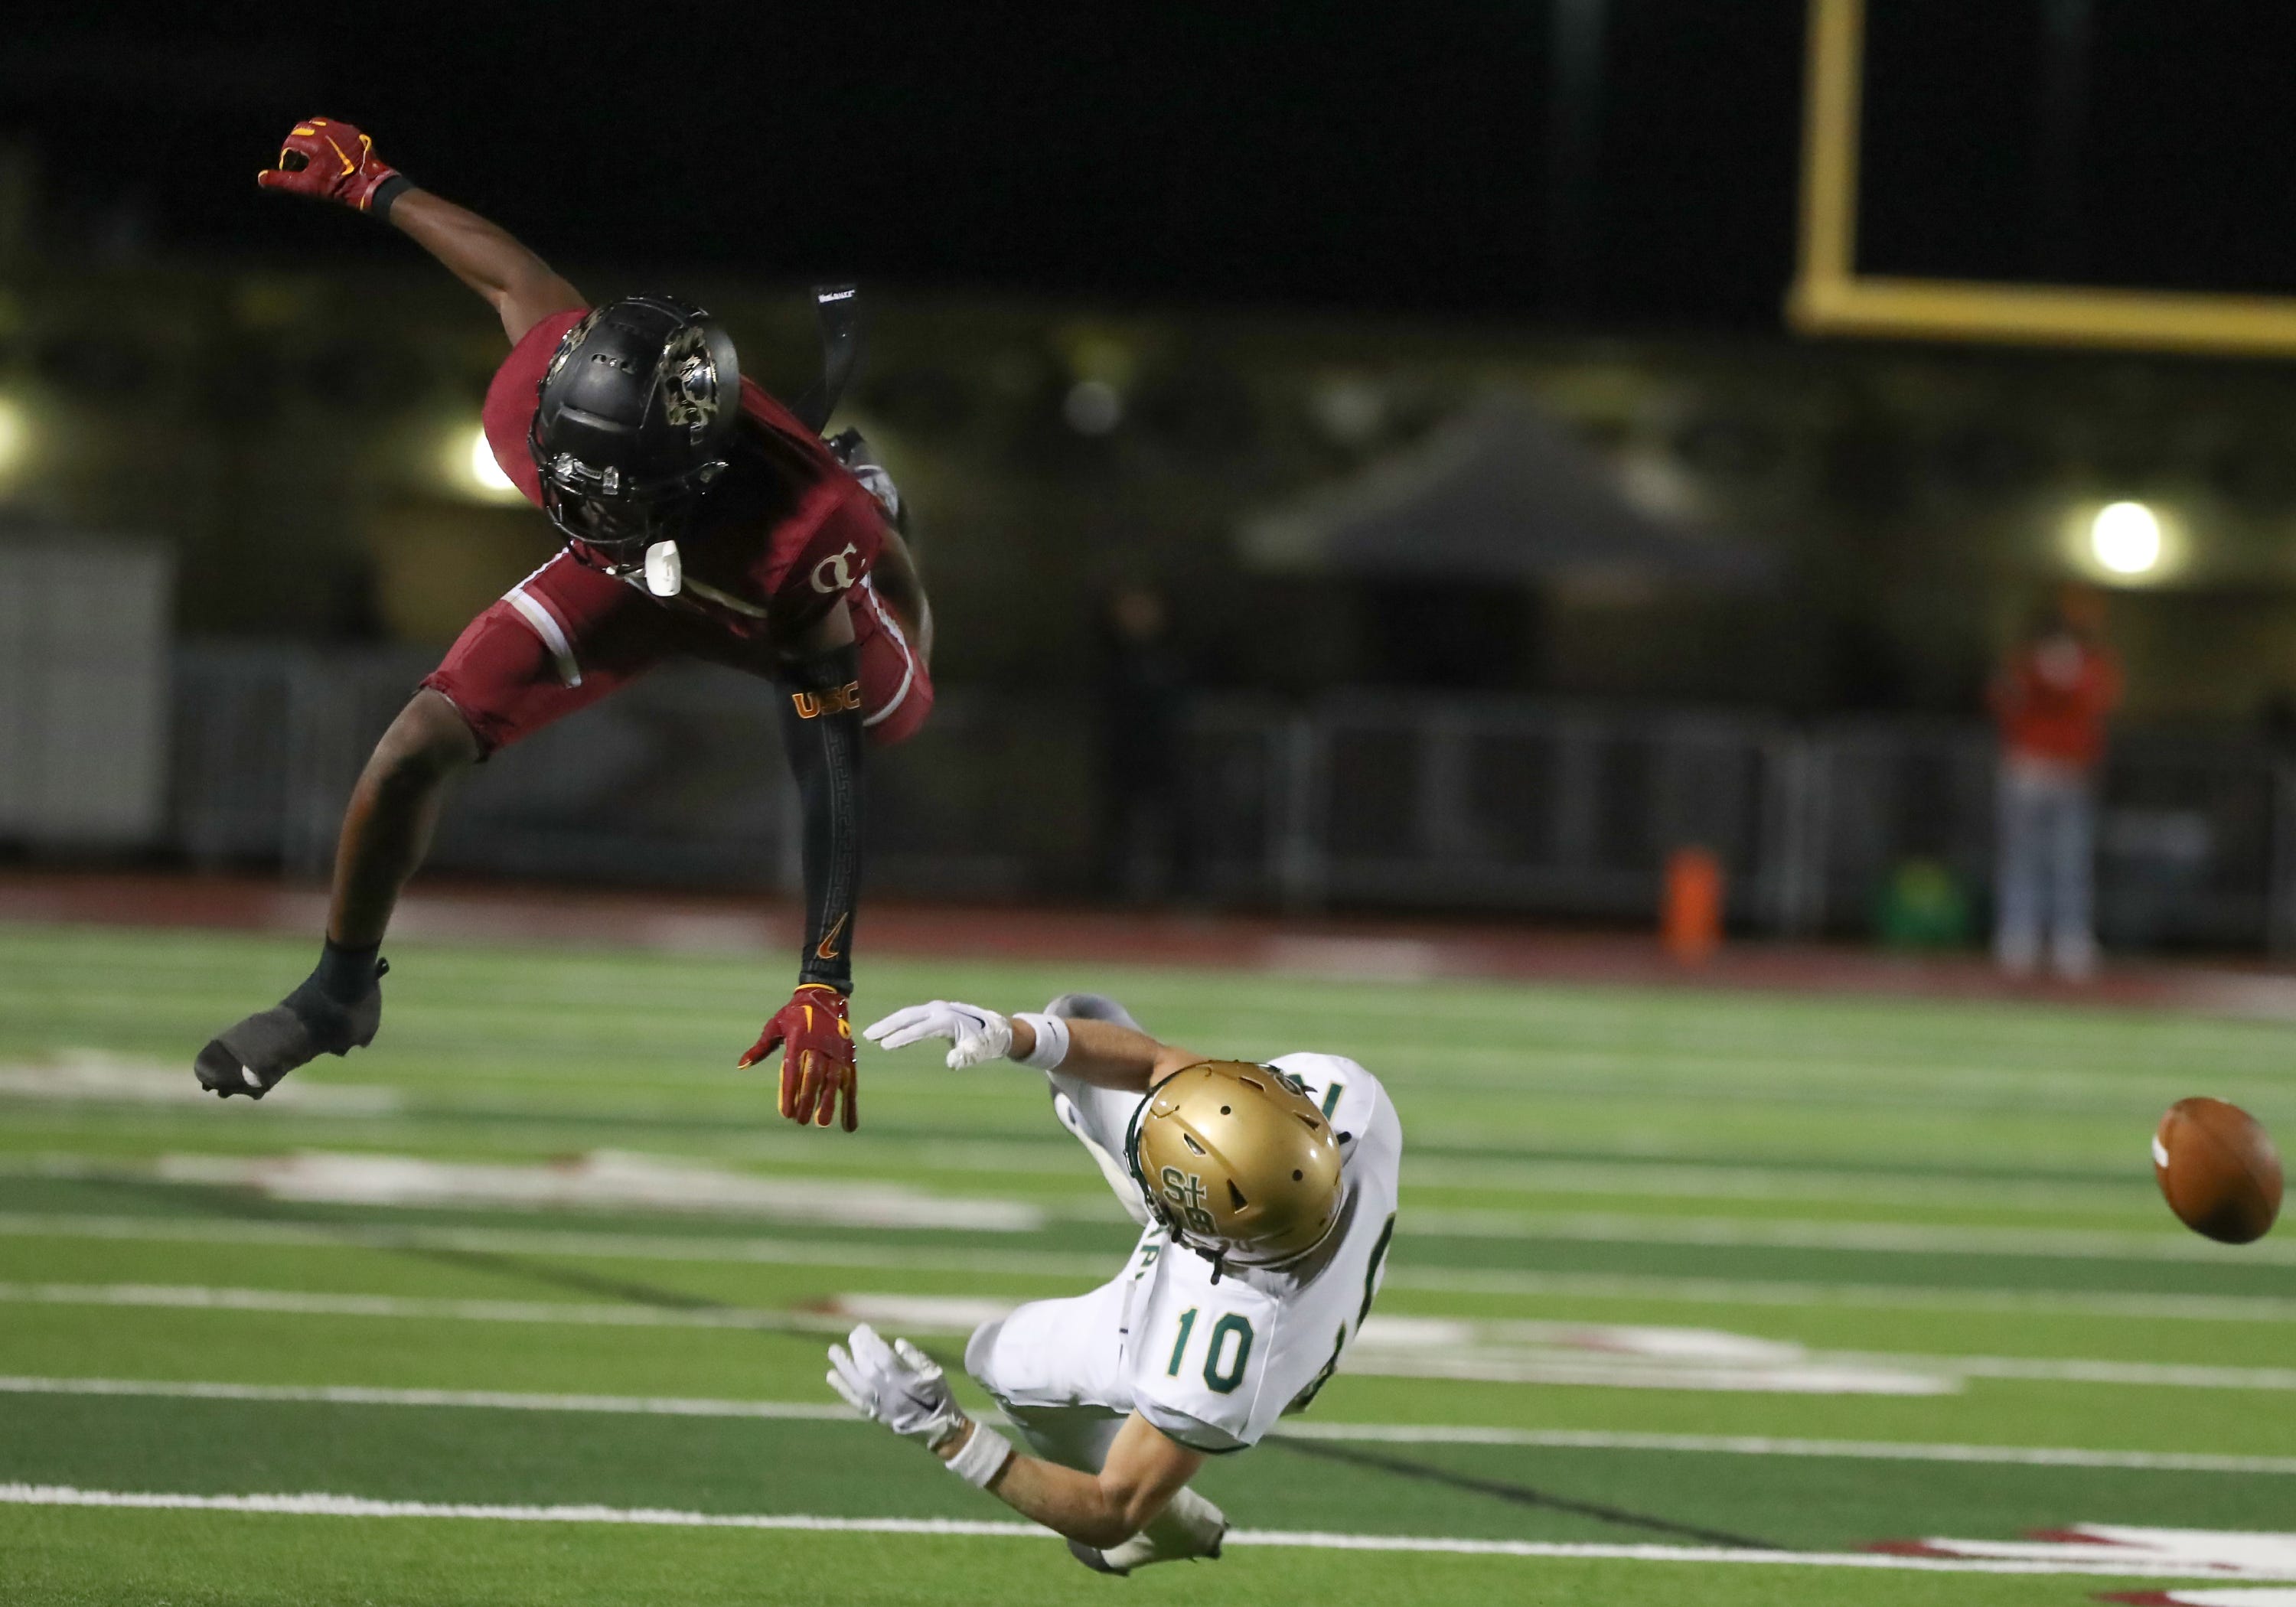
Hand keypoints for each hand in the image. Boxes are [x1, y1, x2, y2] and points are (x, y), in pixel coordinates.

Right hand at [255, 117, 401, 211]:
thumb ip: (283, 180)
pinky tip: (330, 150)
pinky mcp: (353, 131)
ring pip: (318, 123)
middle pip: (303, 127)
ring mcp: (342, 129)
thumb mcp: (307, 185)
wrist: (370, 186)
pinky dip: (328, 134)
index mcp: (315, 142)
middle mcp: (328, 130)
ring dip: (312, 134)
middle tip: (301, 157)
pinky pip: (335, 127)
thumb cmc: (338, 187)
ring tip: (314, 152)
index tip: (292, 165)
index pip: (291, 141)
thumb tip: (260, 178)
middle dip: (298, 140)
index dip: (288, 153)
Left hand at [741, 984, 856, 1129]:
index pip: (793, 1070)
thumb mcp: (775, 1025)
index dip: (789, 1092)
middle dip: (807, 1101)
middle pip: (813, 1078)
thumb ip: (761, 1047)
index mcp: (799, 1038)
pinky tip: (848, 1124)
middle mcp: (820, 1046)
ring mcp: (836, 1052)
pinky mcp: (848, 1057)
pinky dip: (850, 1104)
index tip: (785, 1113)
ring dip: (829, 1103)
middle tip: (801, 1122)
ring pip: (833, 1081)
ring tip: (822, 1123)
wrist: (825, 995)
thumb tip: (742, 1066)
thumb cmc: (795, 1013)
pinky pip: (851, 1083)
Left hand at [826, 1325, 970, 1449]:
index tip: (864, 1329)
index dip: (872, 1343)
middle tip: (852, 1334)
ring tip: (833, 1351)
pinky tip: (831, 1375)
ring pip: (857, 1384)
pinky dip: (842, 1388)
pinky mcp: (876, 1416)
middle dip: (858, 1350)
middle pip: (868, 1369)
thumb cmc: (940, 1398)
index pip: (883, 1358)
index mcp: (907, 1382)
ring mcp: (881, 1407)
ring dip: (844, 1366)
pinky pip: (855, 1401)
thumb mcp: (936, 1375)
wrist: (940, 1431)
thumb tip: (897, 1343)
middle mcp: (890, 1395)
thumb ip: (917, 1358)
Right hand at [863, 1000, 1011, 1068]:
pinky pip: (912, 1017)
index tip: (886, 1046)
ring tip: (871, 1035)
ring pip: (907, 1015)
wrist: (995, 1029)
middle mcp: (940, 1011)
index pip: (920, 1029)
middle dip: (887, 1025)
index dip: (903, 1037)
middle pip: (908, 1016)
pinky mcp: (934, 1012)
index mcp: (948, 1020)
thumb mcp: (979, 1051)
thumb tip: (952, 1062)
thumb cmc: (986, 1042)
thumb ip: (966, 1056)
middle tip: (868, 1035)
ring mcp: (936, 1009)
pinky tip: (887, 1034)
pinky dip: (898, 1024)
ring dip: (889, 1023)